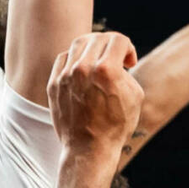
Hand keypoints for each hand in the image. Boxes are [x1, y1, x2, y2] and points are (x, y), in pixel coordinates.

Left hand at [47, 32, 143, 163]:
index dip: (128, 48)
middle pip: (99, 38)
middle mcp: (83, 69)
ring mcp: (65, 75)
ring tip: (99, 61)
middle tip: (117, 58)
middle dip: (112, 45)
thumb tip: (117, 59)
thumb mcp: (135, 95)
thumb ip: (126, 70)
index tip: (129, 62)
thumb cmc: (117, 125)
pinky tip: (83, 70)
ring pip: (79, 44)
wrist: (89, 149)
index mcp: (106, 70)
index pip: (118, 39)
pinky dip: (75, 59)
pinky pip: (63, 58)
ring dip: (93, 48)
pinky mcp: (53, 83)